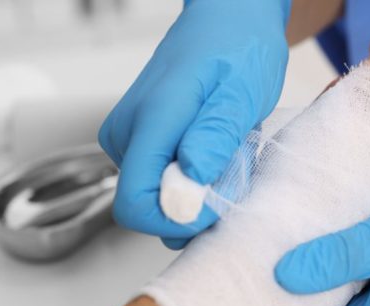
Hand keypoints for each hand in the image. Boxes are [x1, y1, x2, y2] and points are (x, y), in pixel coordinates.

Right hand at [98, 0, 289, 248]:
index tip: (218, 207)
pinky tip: (220, 152)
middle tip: (236, 170)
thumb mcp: (241, 93)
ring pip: (159, 196)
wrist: (230, 18)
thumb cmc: (239, 49)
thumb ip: (214, 139)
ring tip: (232, 154)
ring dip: (201, 191)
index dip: (177, 221)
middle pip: (148, 206)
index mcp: (151, 121)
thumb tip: (186, 187)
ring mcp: (130, 137)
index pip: (135, 203)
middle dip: (196, 206)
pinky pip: (164, 179)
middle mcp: (128, 132)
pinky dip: (197, 178)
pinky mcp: (140, 141)